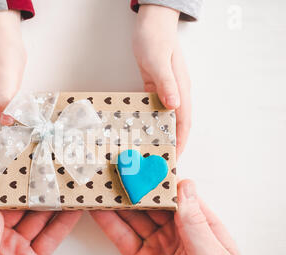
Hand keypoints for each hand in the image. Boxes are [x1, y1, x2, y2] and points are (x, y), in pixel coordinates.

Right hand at [0, 11, 25, 165]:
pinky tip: (20, 137)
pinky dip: (8, 133)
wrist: (4, 38)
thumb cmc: (1, 52)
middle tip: (10, 164)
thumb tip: (7, 123)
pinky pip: (0, 124)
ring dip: (1, 144)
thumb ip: (5, 98)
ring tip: (17, 154)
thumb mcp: (5, 75)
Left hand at [0, 175, 80, 254]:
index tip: (10, 166)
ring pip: (34, 221)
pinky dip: (61, 225)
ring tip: (62, 187)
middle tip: (44, 172)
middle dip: (28, 191)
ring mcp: (14, 251)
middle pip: (12, 209)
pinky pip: (48, 239)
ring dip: (48, 205)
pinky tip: (71, 212)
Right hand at [91, 180, 239, 254]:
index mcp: (203, 231)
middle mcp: (180, 236)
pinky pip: (123, 237)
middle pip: (154, 205)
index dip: (163, 181)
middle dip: (136, 189)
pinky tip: (99, 210)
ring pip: (136, 218)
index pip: (181, 198)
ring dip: (119, 203)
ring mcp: (158, 246)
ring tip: (104, 186)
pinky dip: (109, 223)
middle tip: (118, 171)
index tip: (145, 165)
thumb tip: (186, 186)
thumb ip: (195, 223)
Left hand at [133, 5, 190, 155]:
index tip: (175, 157)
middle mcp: (176, 93)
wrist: (151, 23)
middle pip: (176, 124)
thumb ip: (167, 84)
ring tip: (150, 149)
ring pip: (164, 118)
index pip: (184, 122)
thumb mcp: (159, 61)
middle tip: (160, 159)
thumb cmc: (156, 38)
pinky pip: (153, 108)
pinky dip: (150, 120)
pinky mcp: (155, 87)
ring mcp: (165, 90)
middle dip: (171, 142)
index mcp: (181, 89)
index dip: (181, 141)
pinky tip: (142, 129)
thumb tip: (174, 105)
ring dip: (160, 134)